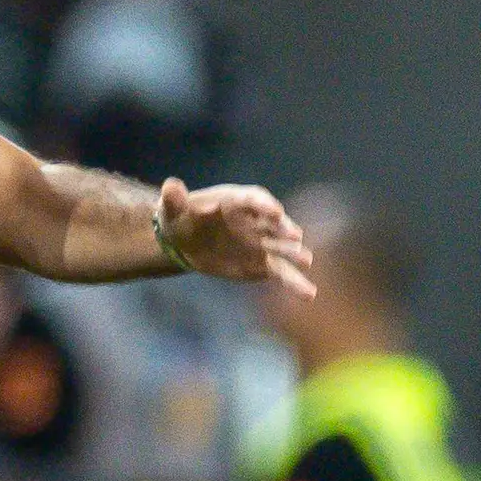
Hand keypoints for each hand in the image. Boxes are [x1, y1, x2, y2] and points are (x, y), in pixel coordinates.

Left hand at [158, 178, 314, 296]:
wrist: (184, 241)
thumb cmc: (179, 219)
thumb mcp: (171, 209)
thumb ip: (173, 199)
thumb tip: (170, 187)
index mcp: (235, 200)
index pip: (253, 199)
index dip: (264, 204)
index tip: (274, 211)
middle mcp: (254, 219)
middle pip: (273, 222)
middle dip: (284, 228)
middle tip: (295, 236)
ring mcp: (260, 242)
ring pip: (282, 248)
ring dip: (294, 253)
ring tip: (306, 260)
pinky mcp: (262, 264)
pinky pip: (281, 272)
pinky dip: (295, 283)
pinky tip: (309, 293)